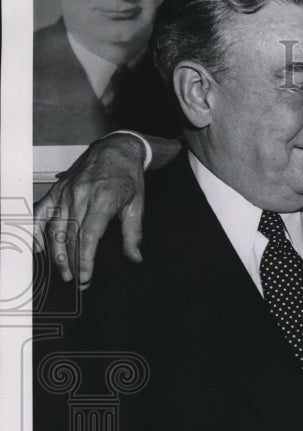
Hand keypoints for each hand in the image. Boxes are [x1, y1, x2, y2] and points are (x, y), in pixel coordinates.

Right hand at [33, 132, 147, 287]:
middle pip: (70, 235)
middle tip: (77, 281)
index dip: (85, 258)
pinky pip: (41, 211)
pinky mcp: (57, 190)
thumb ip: (134, 234)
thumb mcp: (137, 205)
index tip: (86, 276)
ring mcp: (66, 192)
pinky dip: (37, 230)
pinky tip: (38, 248)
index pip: (89, 235)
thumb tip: (135, 258)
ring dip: (56, 253)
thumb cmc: (128, 178)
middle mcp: (81, 195)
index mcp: (103, 199)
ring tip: (63, 271)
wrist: (115, 149)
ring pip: (55, 227)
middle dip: (72, 262)